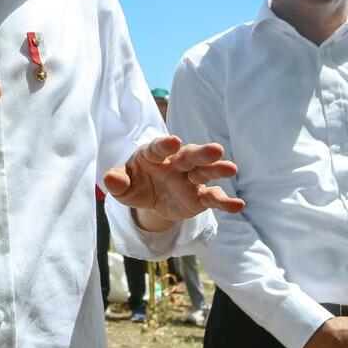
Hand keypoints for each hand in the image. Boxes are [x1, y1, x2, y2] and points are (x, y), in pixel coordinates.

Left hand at [102, 135, 243, 230]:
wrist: (150, 198)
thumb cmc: (135, 183)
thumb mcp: (123, 185)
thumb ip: (117, 181)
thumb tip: (109, 180)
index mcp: (153, 154)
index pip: (159, 148)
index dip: (165, 145)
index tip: (173, 141)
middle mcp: (175, 163)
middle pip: (189, 156)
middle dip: (201, 153)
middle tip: (215, 149)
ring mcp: (190, 179)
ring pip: (205, 173)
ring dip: (217, 170)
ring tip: (231, 168)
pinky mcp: (199, 197)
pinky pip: (212, 198)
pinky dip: (225, 202)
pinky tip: (238, 206)